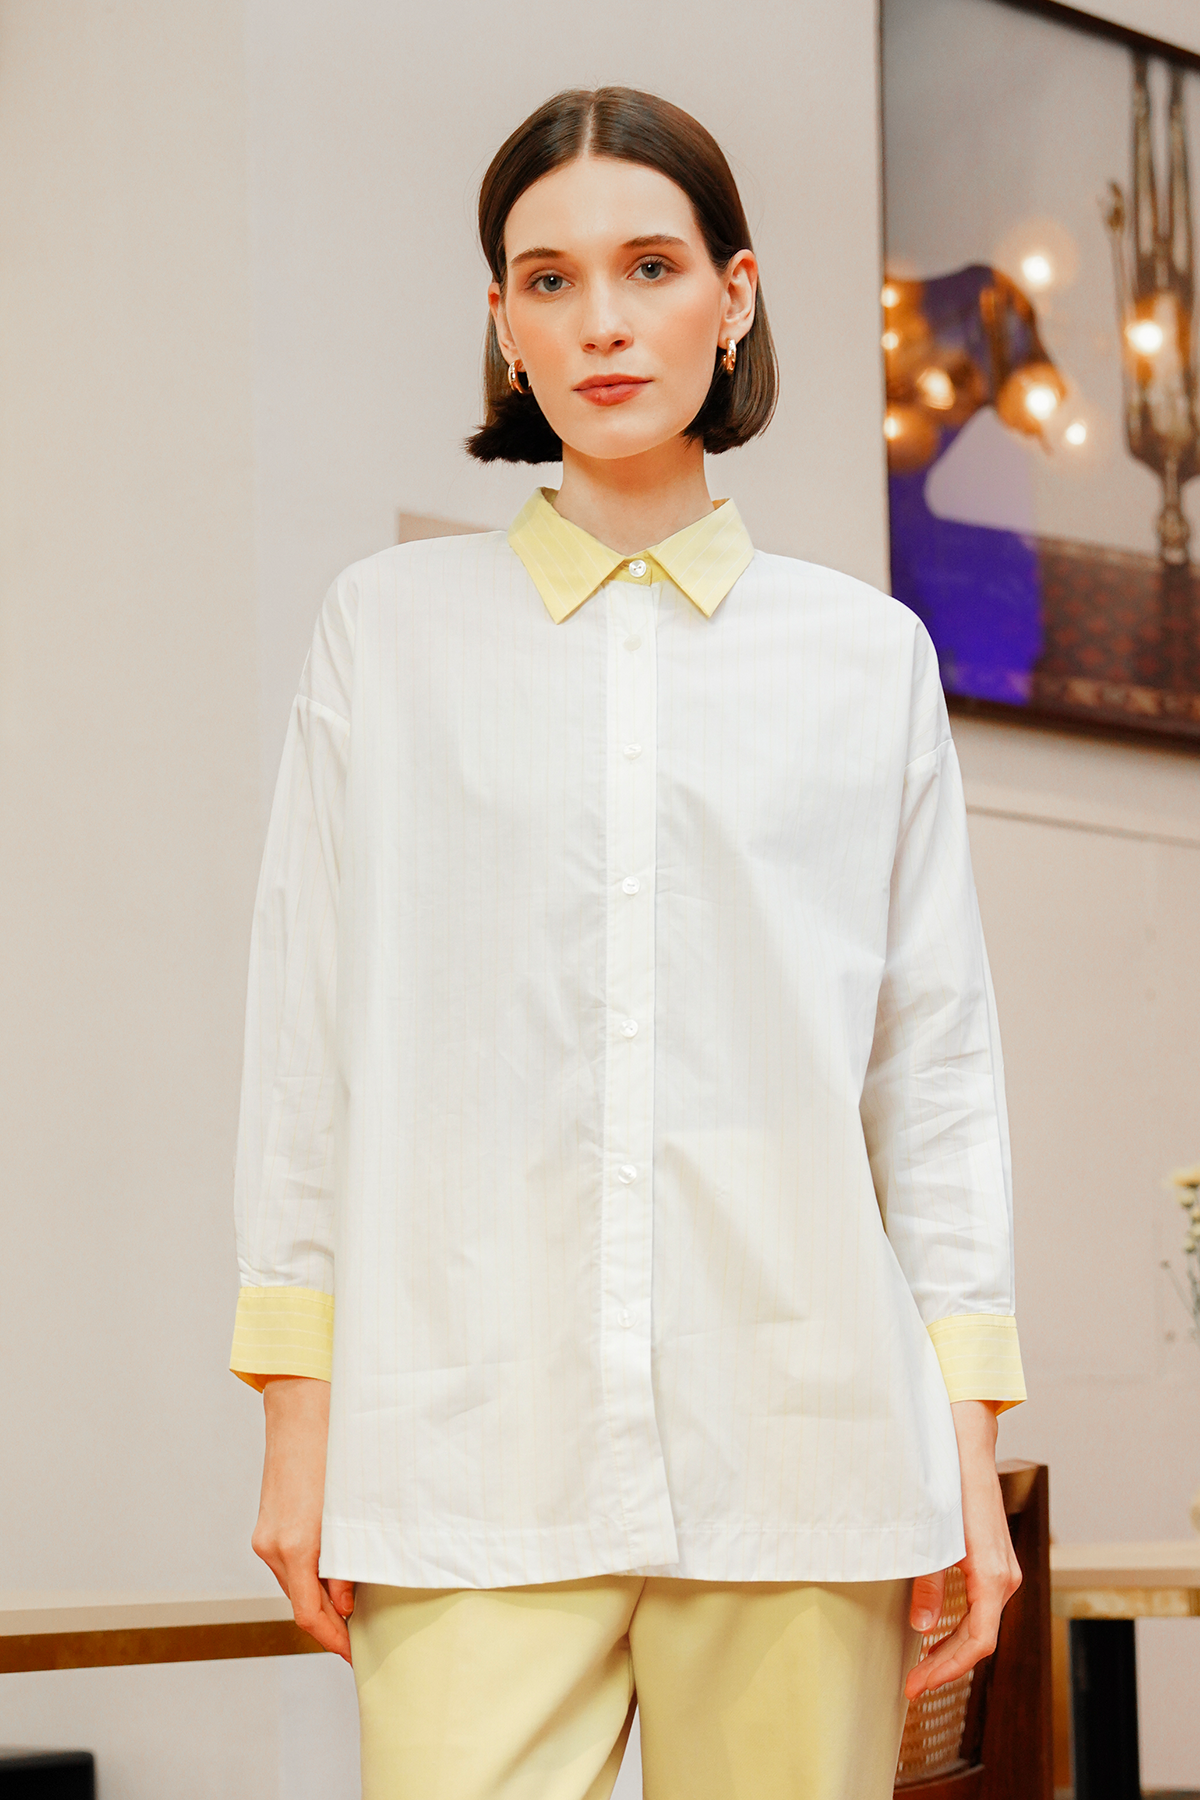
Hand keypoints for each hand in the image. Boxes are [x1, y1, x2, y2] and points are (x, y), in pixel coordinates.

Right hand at [250, 1375, 356, 1661]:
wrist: (302, 1407)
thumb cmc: (334, 1449)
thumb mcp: (351, 1509)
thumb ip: (348, 1560)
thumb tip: (348, 1602)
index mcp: (295, 1545)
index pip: (310, 1614)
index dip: (333, 1640)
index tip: (354, 1655)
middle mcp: (273, 1546)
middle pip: (300, 1604)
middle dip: (331, 1626)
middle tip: (362, 1639)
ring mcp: (266, 1536)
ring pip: (295, 1586)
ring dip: (321, 1602)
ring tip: (354, 1612)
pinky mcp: (268, 1525)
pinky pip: (289, 1566)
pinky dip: (311, 1579)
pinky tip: (334, 1578)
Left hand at [904, 1399, 1021, 1699]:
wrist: (965, 1444)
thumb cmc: (949, 1485)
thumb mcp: (931, 1537)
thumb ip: (928, 1583)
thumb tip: (922, 1626)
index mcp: (993, 1576)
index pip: (977, 1643)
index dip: (945, 1670)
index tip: (915, 1686)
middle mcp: (1005, 1578)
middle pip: (979, 1639)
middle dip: (945, 1665)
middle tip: (911, 1683)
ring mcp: (1003, 1570)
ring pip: (981, 1623)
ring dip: (952, 1648)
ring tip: (919, 1664)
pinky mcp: (994, 1560)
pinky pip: (980, 1606)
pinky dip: (958, 1626)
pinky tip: (934, 1630)